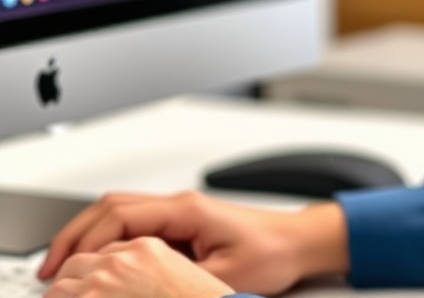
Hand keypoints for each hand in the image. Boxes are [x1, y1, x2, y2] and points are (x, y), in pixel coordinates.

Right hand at [39, 191, 348, 295]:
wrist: (299, 242)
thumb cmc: (272, 253)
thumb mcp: (222, 280)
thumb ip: (177, 284)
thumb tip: (141, 289)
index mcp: (186, 210)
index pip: (121, 215)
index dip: (86, 241)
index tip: (64, 266)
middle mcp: (181, 205)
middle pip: (114, 206)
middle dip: (77, 233)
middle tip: (52, 266)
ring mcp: (182, 212)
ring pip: (123, 211)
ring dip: (92, 234)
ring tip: (68, 266)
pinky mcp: (185, 224)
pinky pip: (138, 224)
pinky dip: (112, 239)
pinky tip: (102, 264)